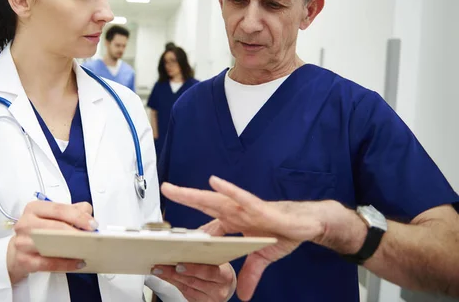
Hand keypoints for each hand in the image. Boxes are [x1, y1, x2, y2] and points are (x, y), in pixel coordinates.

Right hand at [7, 201, 97, 283]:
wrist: (17, 249)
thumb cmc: (38, 230)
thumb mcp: (53, 216)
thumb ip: (72, 211)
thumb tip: (87, 213)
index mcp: (34, 208)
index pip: (59, 209)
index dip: (78, 216)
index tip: (93, 224)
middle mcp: (26, 223)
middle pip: (55, 227)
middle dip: (76, 232)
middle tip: (93, 238)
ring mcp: (22, 242)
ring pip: (50, 245)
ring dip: (71, 248)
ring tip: (87, 249)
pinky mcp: (23, 260)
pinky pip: (47, 264)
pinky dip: (65, 264)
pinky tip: (77, 262)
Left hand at [151, 262, 235, 301]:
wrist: (225, 285)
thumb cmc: (220, 268)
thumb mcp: (218, 260)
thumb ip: (206, 254)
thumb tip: (187, 241)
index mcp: (225, 275)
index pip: (209, 272)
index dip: (193, 269)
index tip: (178, 264)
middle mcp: (219, 290)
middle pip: (193, 281)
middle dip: (174, 272)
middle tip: (160, 266)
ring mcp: (209, 299)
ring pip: (186, 287)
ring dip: (170, 278)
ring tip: (158, 270)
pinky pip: (184, 293)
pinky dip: (173, 283)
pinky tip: (165, 276)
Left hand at [161, 176, 341, 300]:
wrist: (306, 224)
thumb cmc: (283, 232)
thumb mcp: (262, 258)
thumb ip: (250, 273)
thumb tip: (243, 294)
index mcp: (234, 222)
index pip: (208, 226)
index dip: (192, 231)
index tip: (172, 237)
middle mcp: (236, 212)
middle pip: (205, 204)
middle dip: (185, 197)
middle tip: (165, 189)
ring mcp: (246, 208)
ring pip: (216, 200)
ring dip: (195, 194)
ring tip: (176, 189)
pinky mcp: (260, 208)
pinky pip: (242, 198)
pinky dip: (228, 190)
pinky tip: (215, 182)